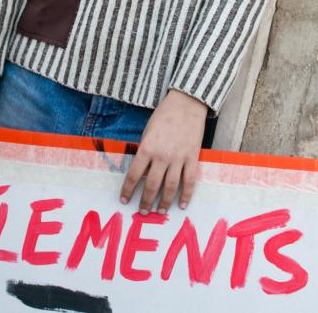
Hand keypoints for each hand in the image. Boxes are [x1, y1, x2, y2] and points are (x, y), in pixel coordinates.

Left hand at [120, 89, 207, 214]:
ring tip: (160, 212)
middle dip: (146, 201)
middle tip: (142, 212)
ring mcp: (179, 158)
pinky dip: (186, 195)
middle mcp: (162, 156)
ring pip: (170, 186)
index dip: (128, 190)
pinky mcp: (193, 158)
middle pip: (152, 184)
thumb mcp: (147, 131)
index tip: (124, 200)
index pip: (134, 175)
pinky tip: (182, 205)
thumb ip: (144, 151)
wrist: (187, 104)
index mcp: (147, 148)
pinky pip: (189, 180)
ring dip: (164, 202)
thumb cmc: (164, 116)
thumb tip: (141, 171)